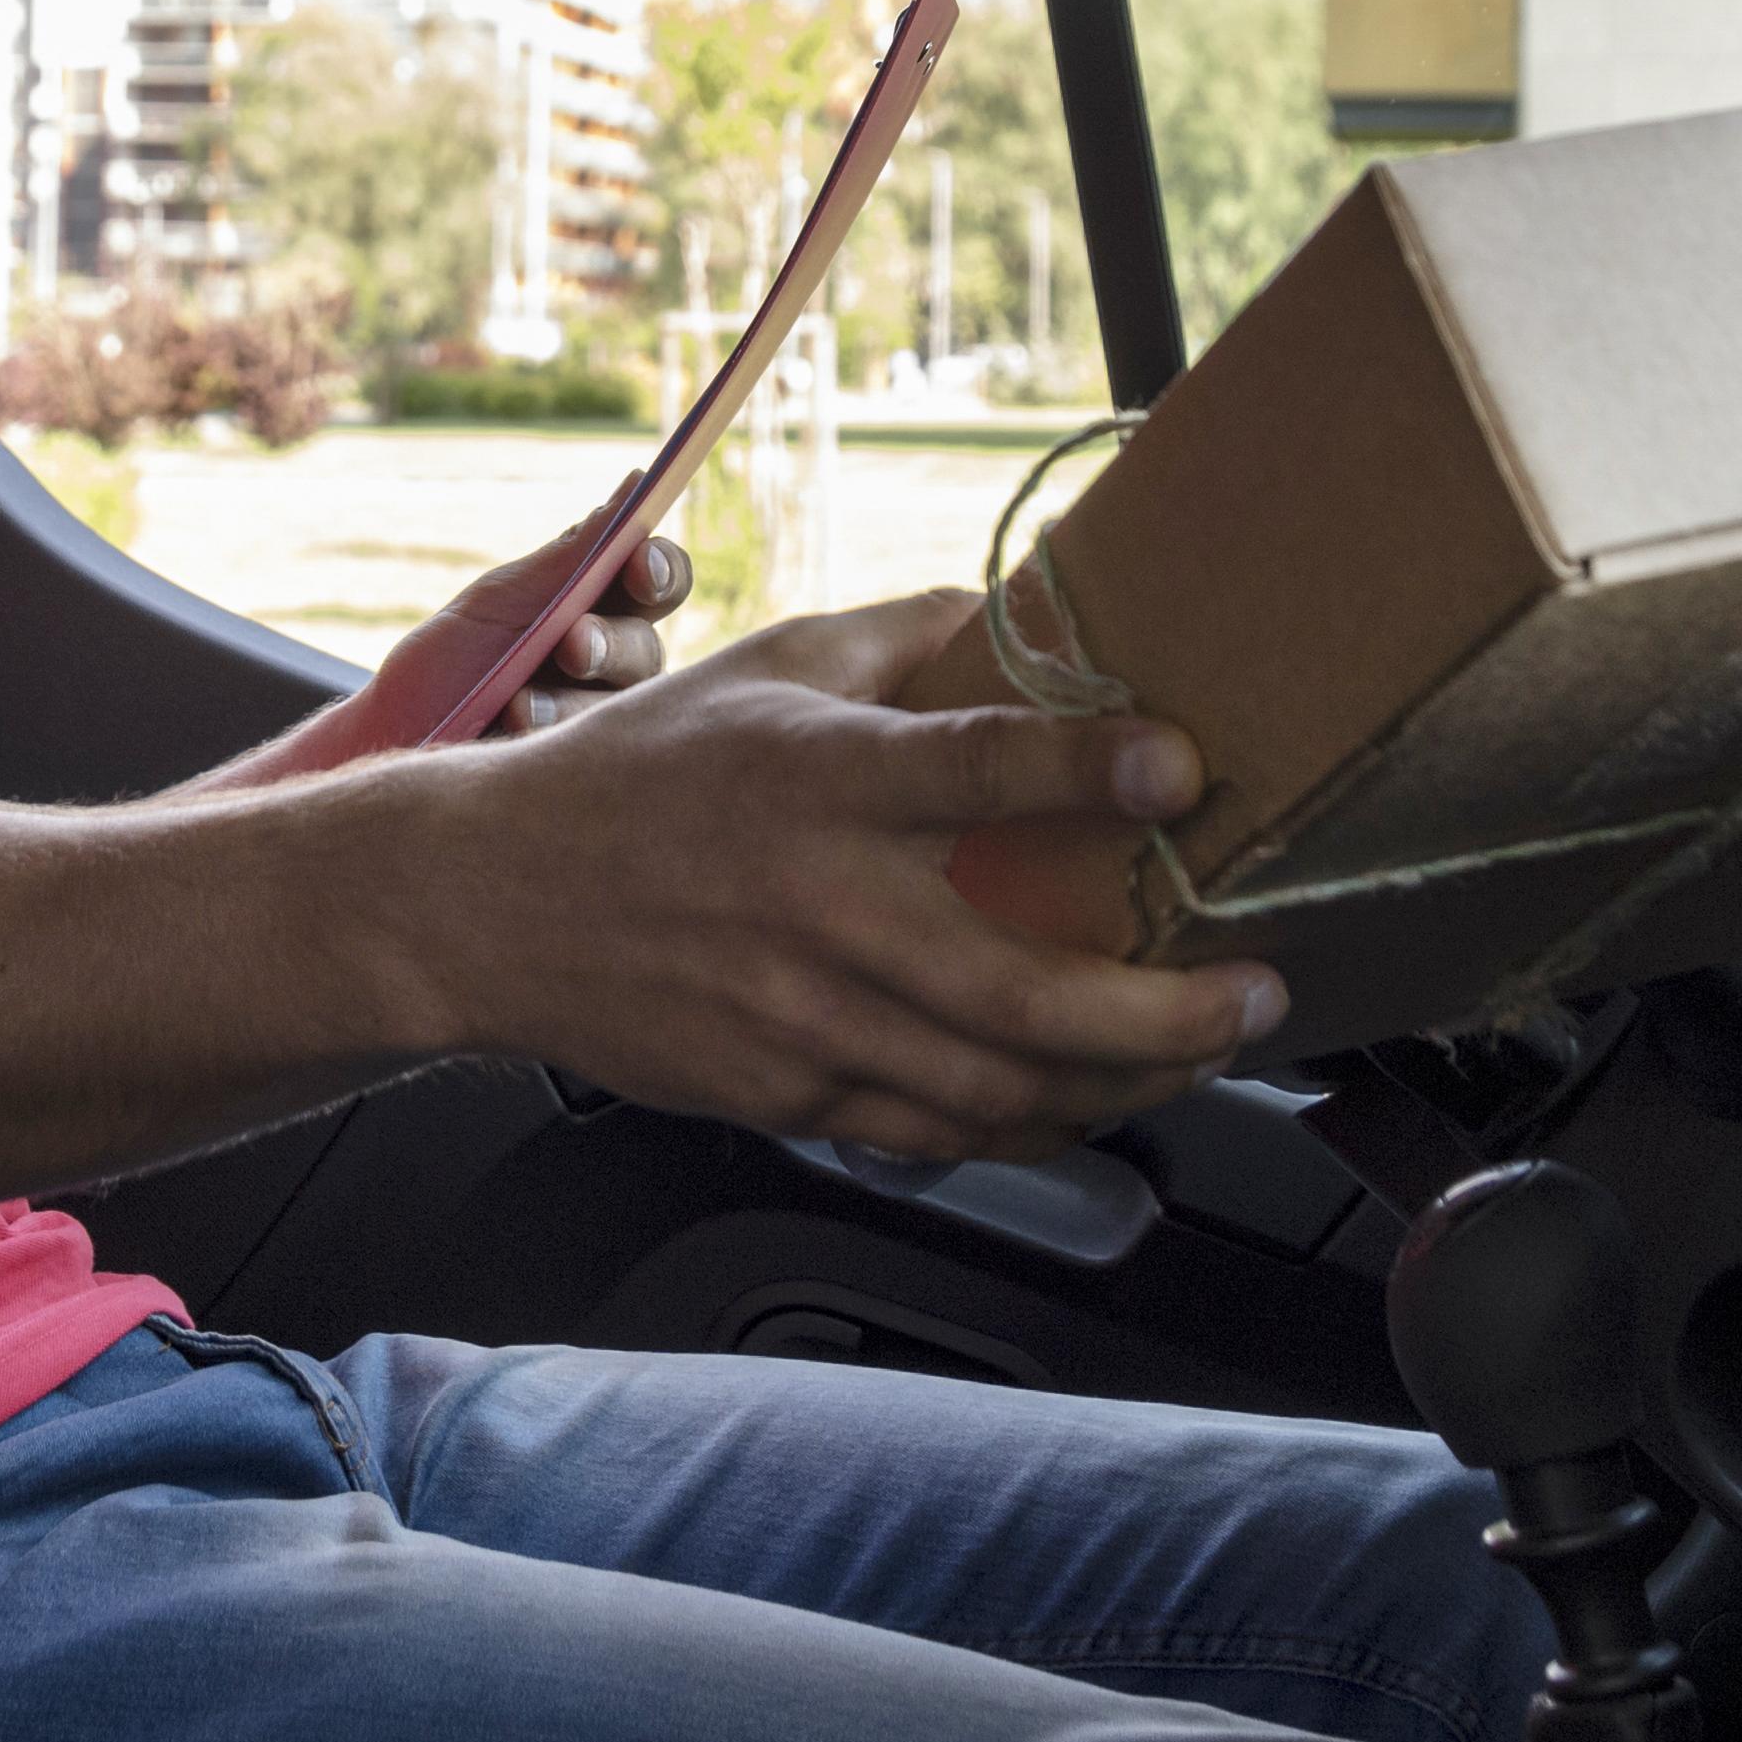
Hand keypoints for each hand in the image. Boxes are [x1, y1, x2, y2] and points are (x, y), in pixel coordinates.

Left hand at [333, 500, 688, 750]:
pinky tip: (515, 739)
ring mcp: (598, 727)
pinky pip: (595, 763)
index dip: (660, 569)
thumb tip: (636, 483)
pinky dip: (554, 743)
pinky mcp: (581, 779)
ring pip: (625, 710)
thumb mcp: (497, 604)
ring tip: (520, 707)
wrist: (390, 743)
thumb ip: (568, 559)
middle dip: (614, 644)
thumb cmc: (446, 666)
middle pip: (650, 649)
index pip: (656, 581)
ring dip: (574, 703)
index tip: (636, 564)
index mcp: (596, 609)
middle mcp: (611, 668)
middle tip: (573, 645)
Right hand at [356, 585, 1274, 1164]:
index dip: (1082, 764)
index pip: (969, 764)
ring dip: (1122, 1083)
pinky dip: (1030, 1127)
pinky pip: (935, 1133)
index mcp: (815, 777)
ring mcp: (800, 1017)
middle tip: (1253, 992)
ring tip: (1202, 1056)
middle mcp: (816, 904)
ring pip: (994, 1086)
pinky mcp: (785, 1093)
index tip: (1179, 765)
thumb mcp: (765, 668)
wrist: (487, 902)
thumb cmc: (634, 778)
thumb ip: (903, 636)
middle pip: (1015, 984)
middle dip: (1160, 1010)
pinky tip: (1088, 1098)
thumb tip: (1030, 607)